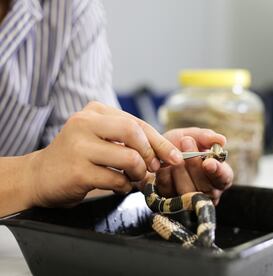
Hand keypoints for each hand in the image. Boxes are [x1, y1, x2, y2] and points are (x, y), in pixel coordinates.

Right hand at [27, 101, 182, 206]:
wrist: (40, 176)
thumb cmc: (79, 157)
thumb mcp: (103, 139)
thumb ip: (131, 141)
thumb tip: (167, 153)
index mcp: (95, 111)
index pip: (137, 123)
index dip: (160, 142)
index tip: (175, 157)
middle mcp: (85, 122)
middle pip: (134, 132)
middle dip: (151, 153)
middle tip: (152, 168)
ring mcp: (79, 146)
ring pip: (129, 157)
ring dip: (138, 173)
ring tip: (132, 178)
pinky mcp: (77, 170)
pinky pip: (116, 179)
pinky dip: (123, 186)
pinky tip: (117, 186)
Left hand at [149, 128, 233, 204]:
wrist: (156, 151)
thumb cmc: (180, 144)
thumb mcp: (193, 136)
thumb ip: (207, 137)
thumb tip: (221, 140)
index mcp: (219, 176)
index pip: (224, 178)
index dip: (217, 172)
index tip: (208, 162)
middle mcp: (208, 191)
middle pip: (205, 187)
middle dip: (194, 164)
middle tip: (186, 142)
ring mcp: (189, 199)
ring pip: (187, 191)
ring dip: (180, 169)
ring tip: (174, 152)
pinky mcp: (171, 201)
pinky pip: (168, 190)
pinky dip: (165, 174)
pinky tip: (163, 163)